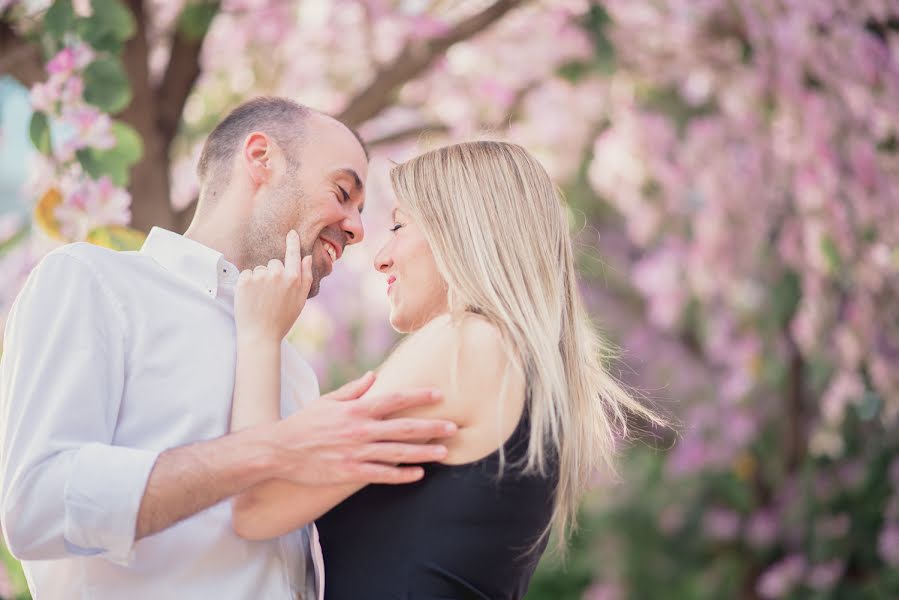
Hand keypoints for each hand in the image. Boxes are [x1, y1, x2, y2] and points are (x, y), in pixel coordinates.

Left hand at [235, 230, 312, 341]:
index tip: (291, 233)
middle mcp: (277, 274)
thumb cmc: (282, 320)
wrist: (260, 335)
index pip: (293, 254)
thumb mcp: (300, 300)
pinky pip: (246, 274)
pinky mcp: (244, 281)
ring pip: (259, 270)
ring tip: (260, 299)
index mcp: (293, 278)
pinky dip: (246, 284)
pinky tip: (250, 298)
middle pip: (273, 263)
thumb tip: (306, 257)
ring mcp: (260, 276)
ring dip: (258, 280)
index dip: (292, 243)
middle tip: (271, 295)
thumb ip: (306, 276)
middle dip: (272, 274)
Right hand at [267, 386, 457, 485]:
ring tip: (444, 452)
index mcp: (356, 410)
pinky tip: (418, 474)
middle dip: (430, 427)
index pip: (394, 399)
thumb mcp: (328, 400)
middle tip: (453, 427)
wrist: (279, 450)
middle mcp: (359, 430)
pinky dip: (401, 475)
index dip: (418, 396)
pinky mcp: (349, 472)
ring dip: (423, 452)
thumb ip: (353, 390)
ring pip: (397, 453)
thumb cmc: (304, 423)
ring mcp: (356, 453)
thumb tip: (374, 375)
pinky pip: (381, 475)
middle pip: (402, 428)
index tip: (439, 394)